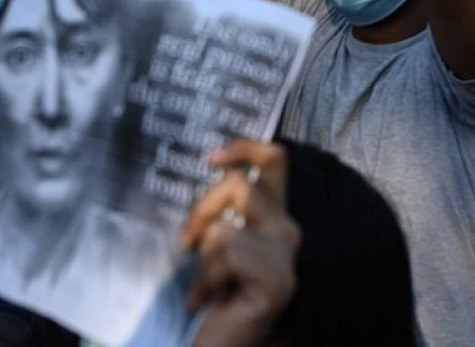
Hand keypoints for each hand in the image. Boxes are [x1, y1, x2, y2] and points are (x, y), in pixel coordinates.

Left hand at [183, 141, 298, 346]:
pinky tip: (209, 299)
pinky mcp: (277, 280)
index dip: (244, 147)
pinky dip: (205, 279)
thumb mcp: (215, 240)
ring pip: (224, 226)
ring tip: (204, 281)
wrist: (221, 342)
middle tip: (186, 242)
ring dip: (202, 257)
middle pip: (239, 185)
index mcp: (274, 214)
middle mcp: (288, 229)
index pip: (274, 158)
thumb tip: (206, 167)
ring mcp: (286, 256)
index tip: (211, 158)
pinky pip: (226, 254)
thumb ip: (220, 208)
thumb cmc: (213, 291)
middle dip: (200, 209)